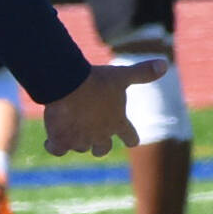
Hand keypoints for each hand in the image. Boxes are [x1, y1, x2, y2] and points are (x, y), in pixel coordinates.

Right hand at [42, 60, 165, 156]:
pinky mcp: (61, 140)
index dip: (130, 138)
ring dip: (75, 140)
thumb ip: (142, 73)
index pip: (131, 138)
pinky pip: (57, 149)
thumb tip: (164, 64)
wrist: (69, 86)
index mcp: (117, 123)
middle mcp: (101, 136)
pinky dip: (53, 145)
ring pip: (80, 147)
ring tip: (68, 127)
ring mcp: (80, 140)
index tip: (129, 139)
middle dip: (99, 146)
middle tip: (92, 135)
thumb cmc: (97, 81)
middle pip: (102, 149)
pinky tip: (50, 139)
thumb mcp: (121, 76)